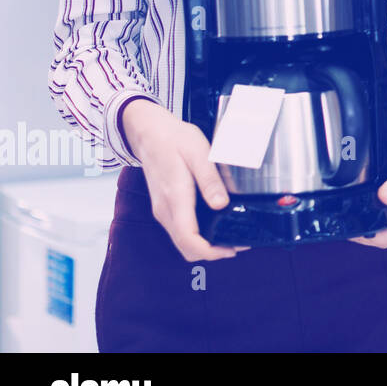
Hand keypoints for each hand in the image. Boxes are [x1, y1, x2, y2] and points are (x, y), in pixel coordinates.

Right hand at [121, 98, 249, 261]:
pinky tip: (215, 224)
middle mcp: (165, 210)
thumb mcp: (199, 153)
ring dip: (204, 245)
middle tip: (237, 243)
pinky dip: (197, 236)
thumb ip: (210, 180)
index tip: (232, 250)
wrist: (149, 132)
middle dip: (211, 253)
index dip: (210, 252)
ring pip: (182, 241)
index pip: (188, 239)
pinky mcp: (164, 206)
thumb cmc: (175, 139)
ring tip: (230, 234)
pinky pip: (180, 230)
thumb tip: (221, 205)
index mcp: (175, 198)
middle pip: (185, 247)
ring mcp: (162, 210)